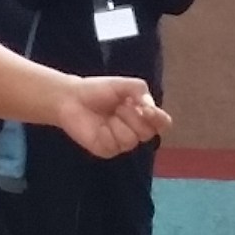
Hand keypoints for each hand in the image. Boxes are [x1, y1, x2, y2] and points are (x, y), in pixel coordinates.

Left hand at [52, 75, 169, 158]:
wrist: (72, 97)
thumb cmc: (98, 90)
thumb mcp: (123, 84)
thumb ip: (141, 91)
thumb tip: (150, 107)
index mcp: (141, 115)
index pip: (161, 123)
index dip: (159, 119)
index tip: (147, 109)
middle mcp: (134, 130)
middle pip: (149, 133)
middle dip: (135, 117)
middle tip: (121, 105)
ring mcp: (120, 142)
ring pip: (132, 140)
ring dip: (121, 123)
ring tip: (110, 113)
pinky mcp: (107, 149)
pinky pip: (116, 145)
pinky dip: (110, 132)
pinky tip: (101, 125)